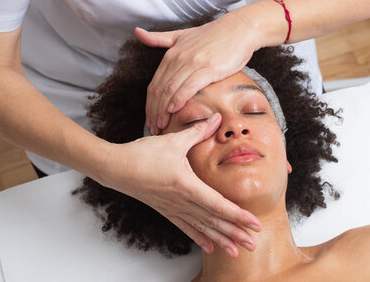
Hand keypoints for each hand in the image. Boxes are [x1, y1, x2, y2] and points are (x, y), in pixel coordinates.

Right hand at [101, 113, 261, 257]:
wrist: (115, 168)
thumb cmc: (142, 154)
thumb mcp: (173, 140)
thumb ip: (198, 131)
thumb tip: (218, 118)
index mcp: (186, 185)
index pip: (217, 204)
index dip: (237, 215)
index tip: (253, 224)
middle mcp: (181, 201)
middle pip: (213, 221)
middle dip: (235, 233)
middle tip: (252, 244)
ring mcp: (173, 208)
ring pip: (201, 227)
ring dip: (220, 239)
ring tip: (237, 252)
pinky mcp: (166, 210)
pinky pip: (186, 227)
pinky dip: (199, 237)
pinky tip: (210, 247)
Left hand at [135, 13, 259, 133]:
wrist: (239, 29)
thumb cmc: (214, 35)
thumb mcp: (182, 34)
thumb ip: (160, 38)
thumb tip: (137, 32)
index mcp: (171, 53)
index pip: (154, 84)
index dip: (149, 105)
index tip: (149, 119)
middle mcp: (179, 58)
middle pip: (159, 90)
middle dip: (154, 111)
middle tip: (154, 127)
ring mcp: (193, 62)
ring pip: (171, 90)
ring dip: (164, 110)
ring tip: (162, 125)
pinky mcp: (209, 68)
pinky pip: (189, 86)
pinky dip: (179, 99)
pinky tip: (175, 110)